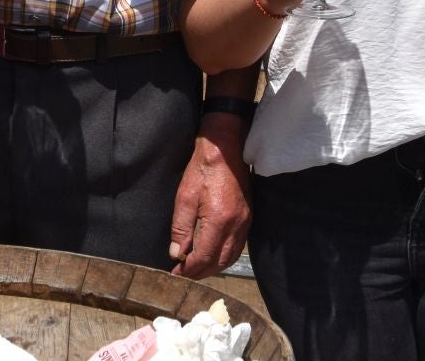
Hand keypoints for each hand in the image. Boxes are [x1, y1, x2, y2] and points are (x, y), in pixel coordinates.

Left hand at [167, 116, 250, 277]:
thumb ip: (180, 227)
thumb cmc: (203, 169)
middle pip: (219, 261)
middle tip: (184, 274)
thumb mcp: (185, 196)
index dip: (189, 268)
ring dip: (213, 267)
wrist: (226, 149)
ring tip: (196, 269)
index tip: (176, 272)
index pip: (204, 256)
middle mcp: (236, 225)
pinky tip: (213, 256)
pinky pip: (238, 247)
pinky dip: (224, 257)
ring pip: (230, 257)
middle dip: (201, 272)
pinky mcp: (248, 217)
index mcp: (219, 220)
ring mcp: (245, 222)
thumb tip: (177, 253)